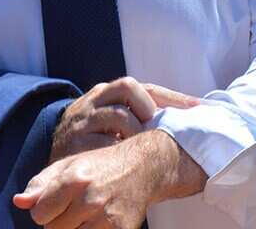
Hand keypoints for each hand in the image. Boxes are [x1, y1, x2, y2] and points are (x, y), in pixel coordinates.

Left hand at [14, 130, 203, 227]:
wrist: (142, 168)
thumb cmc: (99, 166)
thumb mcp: (67, 166)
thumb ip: (40, 184)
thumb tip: (18, 202)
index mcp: (72, 180)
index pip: (39, 214)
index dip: (44, 211)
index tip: (54, 205)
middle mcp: (89, 199)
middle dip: (58, 222)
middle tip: (72, 209)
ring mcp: (106, 218)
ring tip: (82, 216)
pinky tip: (95, 222)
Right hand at [49, 77, 198, 162]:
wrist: (57, 169)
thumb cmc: (96, 145)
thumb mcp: (113, 124)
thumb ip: (141, 116)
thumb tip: (192, 114)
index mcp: (104, 93)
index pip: (144, 86)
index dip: (173, 98)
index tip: (198, 109)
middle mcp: (91, 101)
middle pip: (128, 86)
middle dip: (147, 108)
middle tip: (151, 129)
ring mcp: (81, 121)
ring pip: (120, 115)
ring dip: (135, 134)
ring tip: (134, 149)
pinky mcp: (74, 144)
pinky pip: (107, 145)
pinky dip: (119, 153)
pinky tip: (121, 163)